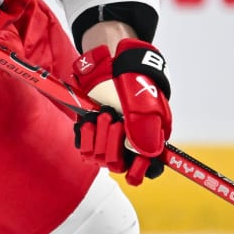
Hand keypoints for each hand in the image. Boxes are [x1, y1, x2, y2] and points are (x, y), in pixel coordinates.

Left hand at [71, 40, 170, 185]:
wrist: (109, 63)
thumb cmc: (131, 80)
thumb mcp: (142, 103)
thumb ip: (145, 129)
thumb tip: (148, 155)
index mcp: (149, 138)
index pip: (149, 168)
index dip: (140, 170)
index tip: (136, 162)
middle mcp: (128, 142)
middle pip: (118, 165)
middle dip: (113, 145)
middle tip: (115, 121)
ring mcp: (109, 138)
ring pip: (100, 158)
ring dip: (100, 136)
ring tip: (103, 114)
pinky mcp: (91, 133)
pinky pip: (84, 149)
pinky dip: (85, 135)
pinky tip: (89, 121)